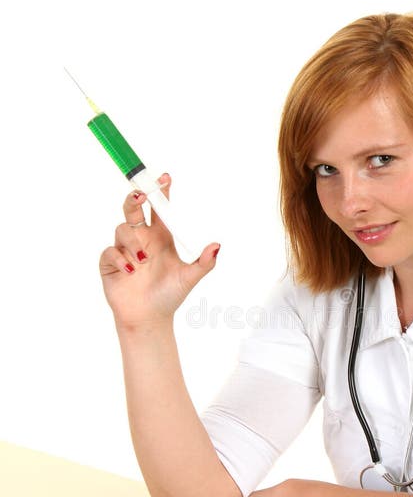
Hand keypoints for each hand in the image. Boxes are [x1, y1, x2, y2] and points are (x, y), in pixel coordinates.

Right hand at [99, 173, 220, 328]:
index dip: (161, 192)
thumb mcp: (189, 278)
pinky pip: (110, 251)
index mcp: (161, 236)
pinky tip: (131, 270)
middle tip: (142, 196)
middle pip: (134, 208)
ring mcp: (124, 249)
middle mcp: (142, 238)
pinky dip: (120, 258)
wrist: (149, 318)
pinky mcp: (110, 262)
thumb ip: (204, 263)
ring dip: (133, 242)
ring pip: (123, 229)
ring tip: (143, 261)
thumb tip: (217, 246)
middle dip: (135, 197)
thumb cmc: (170, 295)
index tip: (165, 178)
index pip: (160, 209)